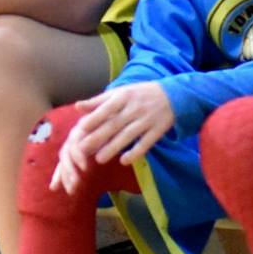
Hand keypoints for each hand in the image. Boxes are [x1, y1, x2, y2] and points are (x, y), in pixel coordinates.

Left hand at [52, 83, 174, 191]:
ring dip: (113, 147)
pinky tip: (124, 161)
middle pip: (114, 124)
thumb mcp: (120, 92)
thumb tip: (77, 106)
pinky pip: (146, 143)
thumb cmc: (140, 94)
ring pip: (128, 136)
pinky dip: (136, 152)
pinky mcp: (157, 131)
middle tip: (82, 149)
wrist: (175, 95)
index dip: (94, 118)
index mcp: (124, 96)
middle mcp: (135, 108)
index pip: (106, 108)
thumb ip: (98, 101)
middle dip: (98, 137)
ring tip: (99, 159)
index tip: (80, 129)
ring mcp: (147, 120)